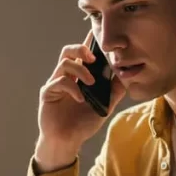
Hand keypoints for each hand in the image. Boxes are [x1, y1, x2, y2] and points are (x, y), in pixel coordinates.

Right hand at [35, 31, 125, 171]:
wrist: (68, 140)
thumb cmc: (83, 122)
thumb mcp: (105, 105)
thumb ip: (115, 90)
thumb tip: (127, 75)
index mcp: (79, 76)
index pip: (83, 54)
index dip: (89, 42)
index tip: (99, 34)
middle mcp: (66, 76)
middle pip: (68, 51)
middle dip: (81, 49)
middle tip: (94, 58)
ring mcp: (55, 83)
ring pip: (64, 63)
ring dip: (80, 69)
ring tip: (91, 83)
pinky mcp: (48, 93)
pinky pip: (59, 81)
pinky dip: (72, 88)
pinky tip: (80, 98)